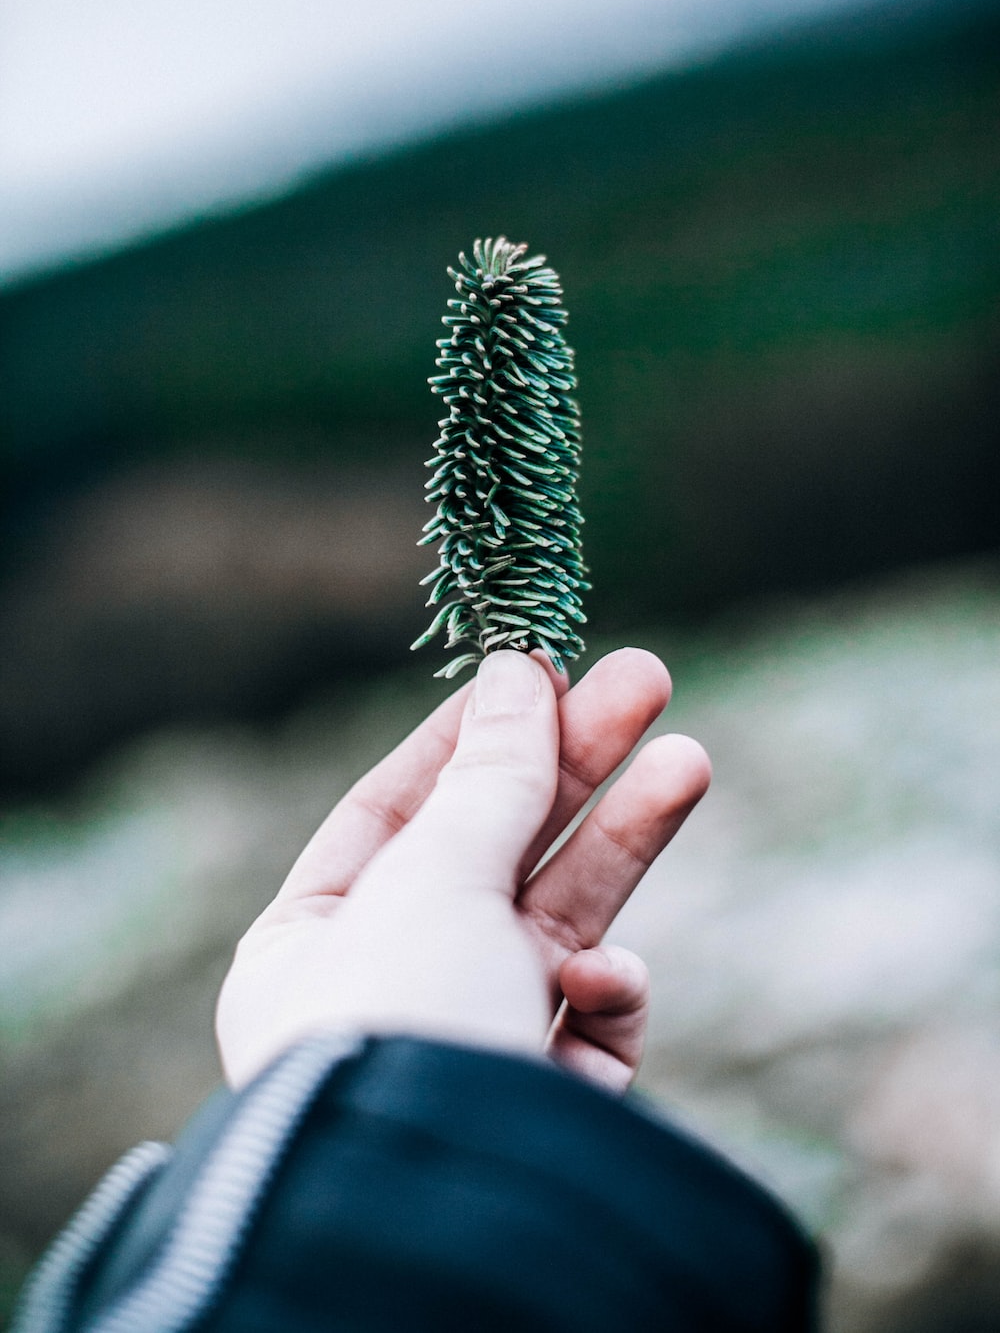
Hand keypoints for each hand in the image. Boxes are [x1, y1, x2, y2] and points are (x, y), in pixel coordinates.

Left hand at [216, 648, 710, 1093]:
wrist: (448, 1233)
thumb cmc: (400, 1031)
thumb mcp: (435, 879)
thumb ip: (491, 778)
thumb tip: (517, 671)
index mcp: (312, 941)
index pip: (393, 809)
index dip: (469, 735)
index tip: (536, 668)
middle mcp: (390, 988)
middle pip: (496, 848)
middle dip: (576, 765)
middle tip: (647, 679)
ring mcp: (474, 1043)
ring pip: (560, 918)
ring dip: (625, 839)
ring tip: (690, 759)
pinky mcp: (549, 1098)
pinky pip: (591, 1018)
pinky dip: (607, 993)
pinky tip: (601, 984)